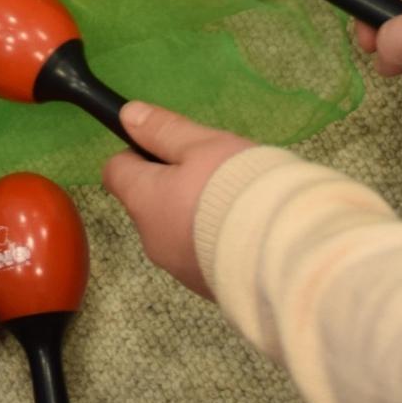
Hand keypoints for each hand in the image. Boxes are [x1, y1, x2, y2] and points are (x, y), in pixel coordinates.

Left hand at [100, 102, 254, 299]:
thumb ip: (164, 130)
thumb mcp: (203, 146)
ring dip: (195, 215)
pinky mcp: (207, 287)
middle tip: (215, 172)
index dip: (137, 154)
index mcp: (144, 202)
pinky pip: (200, 254)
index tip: (169, 148)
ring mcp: (179, 269)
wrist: (286, 255)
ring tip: (238, 203)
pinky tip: (247, 232)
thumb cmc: (238, 190)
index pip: (116, 172)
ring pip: (175, 230)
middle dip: (173, 185)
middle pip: (148, 203)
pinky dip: (215, 240)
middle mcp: (152, 240)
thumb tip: (128, 115)